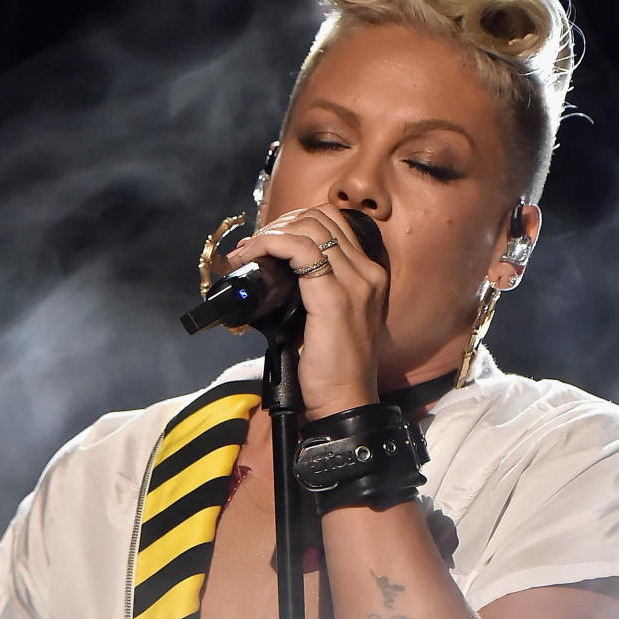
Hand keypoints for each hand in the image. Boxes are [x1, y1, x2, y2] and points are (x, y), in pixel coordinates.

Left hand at [225, 205, 387, 418]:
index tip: (268, 242)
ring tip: (249, 253)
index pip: (333, 223)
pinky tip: (253, 258)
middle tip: (253, 246)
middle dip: (280, 224)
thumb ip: (316, 291)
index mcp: (370, 276)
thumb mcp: (330, 320)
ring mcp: (354, 283)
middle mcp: (368, 273)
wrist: (344, 400)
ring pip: (309, 228)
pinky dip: (270, 245)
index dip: (295, 223)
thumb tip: (278, 273)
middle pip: (321, 217)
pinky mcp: (334, 297)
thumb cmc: (332, 368)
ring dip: (270, 233)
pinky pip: (299, 250)